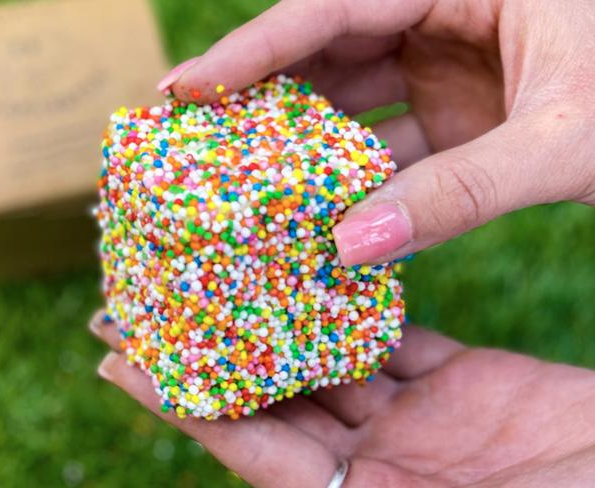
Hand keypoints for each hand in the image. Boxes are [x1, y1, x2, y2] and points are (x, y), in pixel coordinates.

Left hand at [91, 313, 594, 486]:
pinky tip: (324, 266)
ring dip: (281, 316)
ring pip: (330, 356)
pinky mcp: (458, 381)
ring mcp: (415, 419)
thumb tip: (287, 478)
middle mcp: (374, 461)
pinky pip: (394, 337)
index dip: (183, 404)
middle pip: (277, 393)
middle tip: (159, 296)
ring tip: (230, 266)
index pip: (249, 444)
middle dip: (217, 346)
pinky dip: (358, 303)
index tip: (120, 360)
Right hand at [160, 0, 594, 265]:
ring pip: (353, 101)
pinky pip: (389, 143)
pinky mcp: (458, 115)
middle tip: (197, 139)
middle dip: (263, 97)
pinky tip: (321, 214)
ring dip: (305, 146)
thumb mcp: (564, 141)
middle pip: (328, 50)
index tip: (183, 87)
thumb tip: (349, 248)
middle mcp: (445, 15)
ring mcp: (449, 67)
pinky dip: (357, 180)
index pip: (334, 6)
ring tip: (245, 185)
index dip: (252, 49)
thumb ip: (460, 192)